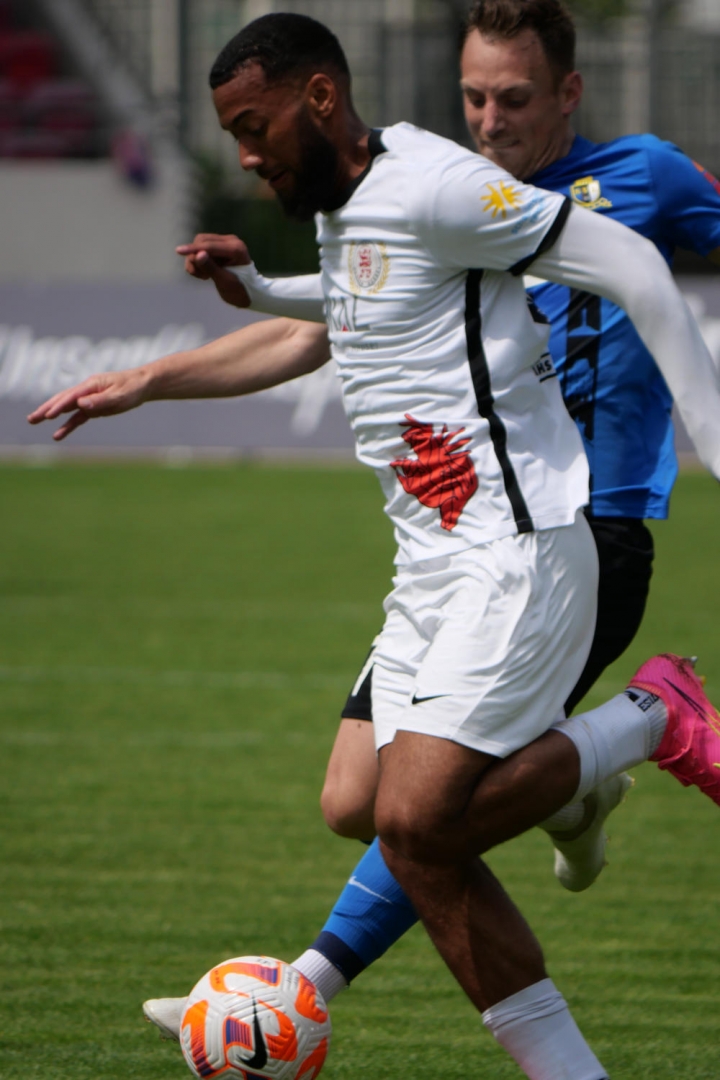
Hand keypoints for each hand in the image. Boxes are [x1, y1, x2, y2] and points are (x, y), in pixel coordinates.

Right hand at [27, 368, 151, 440]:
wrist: (143, 385)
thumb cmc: (132, 388)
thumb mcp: (118, 395)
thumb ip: (100, 400)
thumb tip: (80, 404)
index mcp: (91, 385)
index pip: (71, 396)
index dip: (59, 406)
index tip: (48, 415)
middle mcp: (86, 391)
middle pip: (62, 400)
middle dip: (46, 409)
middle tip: (31, 418)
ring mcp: (88, 399)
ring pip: (66, 408)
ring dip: (50, 415)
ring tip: (34, 421)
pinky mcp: (93, 408)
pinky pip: (77, 417)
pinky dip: (67, 425)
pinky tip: (57, 434)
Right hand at [176, 233, 251, 307]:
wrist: (250, 293)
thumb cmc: (241, 291)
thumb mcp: (225, 282)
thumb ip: (211, 268)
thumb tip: (198, 254)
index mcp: (236, 249)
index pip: (209, 246)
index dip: (193, 249)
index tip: (178, 251)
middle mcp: (231, 241)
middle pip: (202, 241)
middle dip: (195, 258)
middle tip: (201, 276)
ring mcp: (224, 243)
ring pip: (199, 245)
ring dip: (196, 261)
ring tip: (205, 277)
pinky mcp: (218, 247)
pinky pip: (200, 249)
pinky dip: (198, 262)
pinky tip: (206, 275)